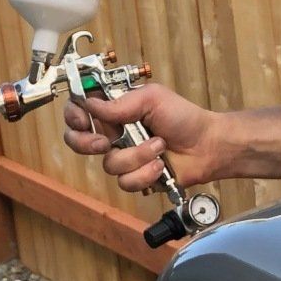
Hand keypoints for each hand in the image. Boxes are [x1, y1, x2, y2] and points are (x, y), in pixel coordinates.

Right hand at [61, 82, 226, 191]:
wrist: (207, 146)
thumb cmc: (184, 118)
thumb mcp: (152, 98)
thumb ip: (120, 103)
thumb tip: (90, 103)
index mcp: (115, 110)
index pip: (79, 111)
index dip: (74, 116)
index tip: (83, 119)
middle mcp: (114, 133)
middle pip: (78, 142)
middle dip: (87, 144)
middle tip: (106, 143)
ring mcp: (123, 156)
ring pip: (108, 164)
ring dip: (136, 156)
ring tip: (159, 146)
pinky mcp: (135, 177)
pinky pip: (126, 181)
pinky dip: (145, 173)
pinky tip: (160, 166)